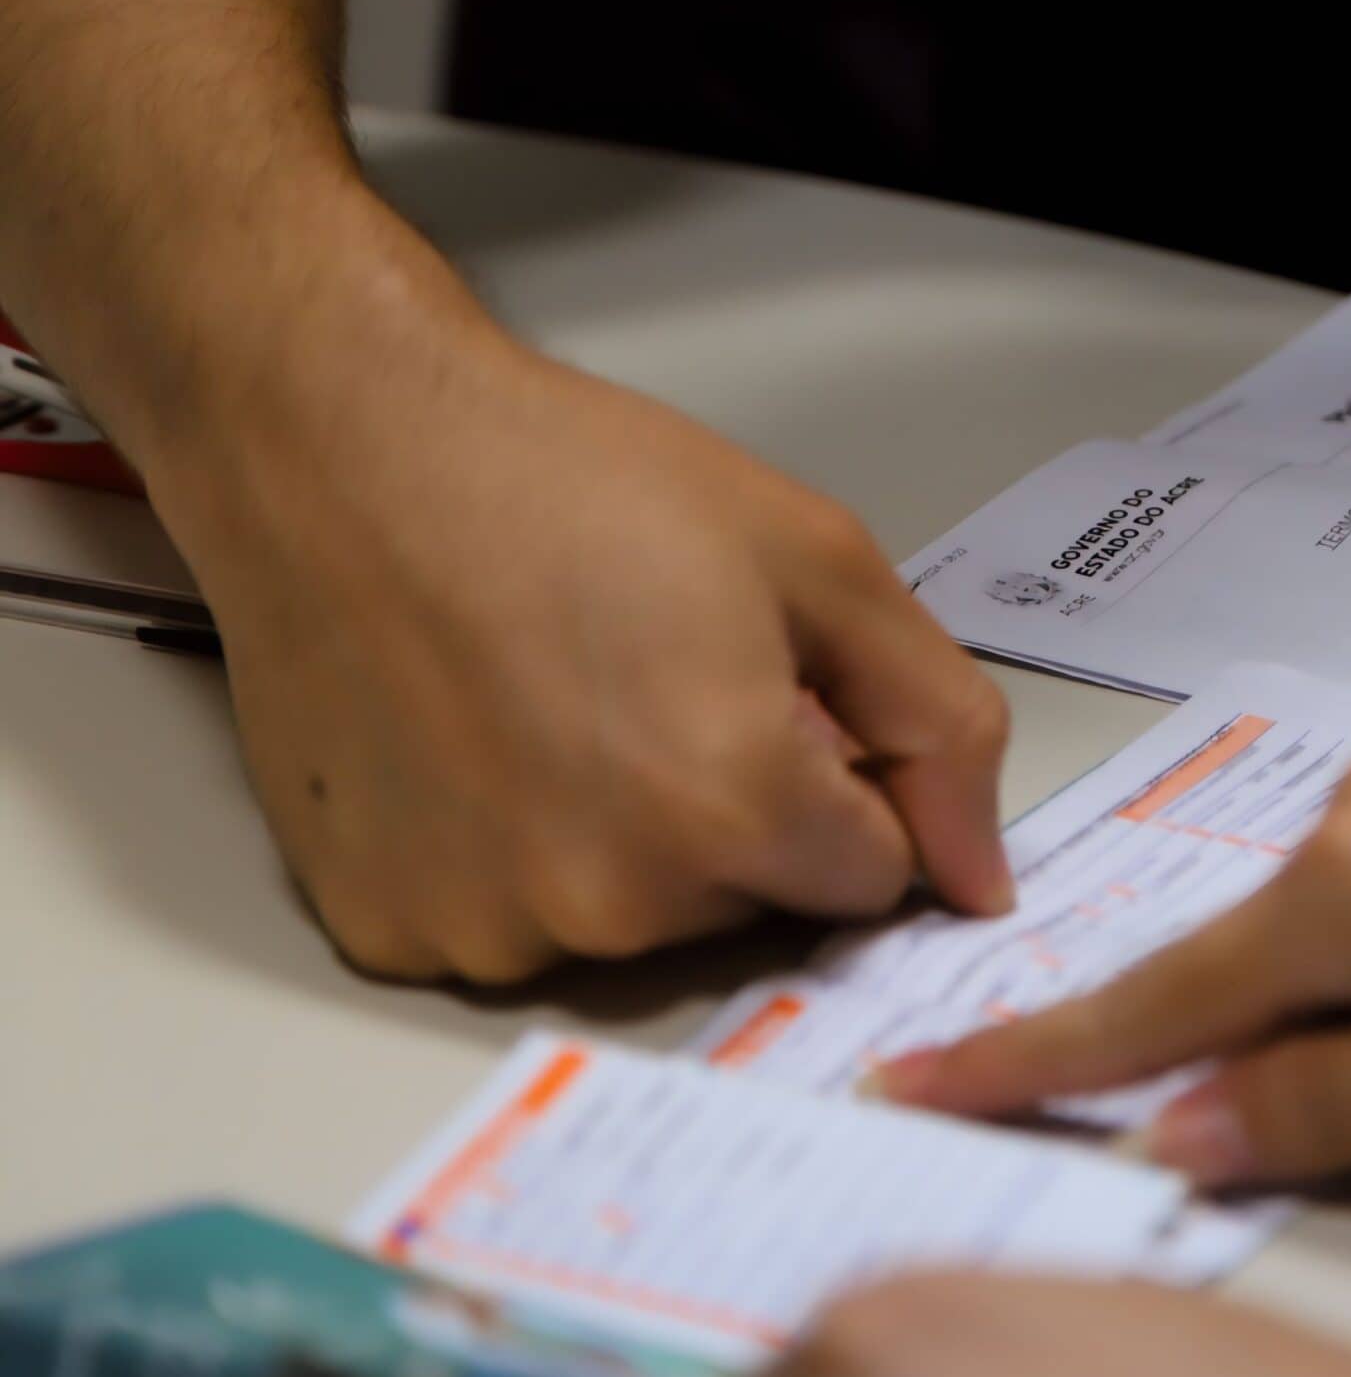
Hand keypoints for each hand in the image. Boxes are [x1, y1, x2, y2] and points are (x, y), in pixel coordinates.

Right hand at [157, 301, 1011, 982]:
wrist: (344, 447)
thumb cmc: (570, 482)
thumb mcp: (818, 563)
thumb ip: (938, 727)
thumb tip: (981, 879)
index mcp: (733, 809)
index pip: (871, 876)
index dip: (841, 780)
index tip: (773, 701)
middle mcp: (611, 900)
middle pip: (750, 903)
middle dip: (737, 811)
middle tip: (649, 681)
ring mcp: (488, 928)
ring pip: (632, 923)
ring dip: (624, 841)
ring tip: (551, 705)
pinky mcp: (391, 929)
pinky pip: (510, 927)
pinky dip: (512, 858)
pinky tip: (476, 750)